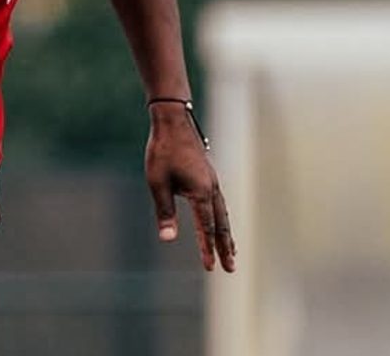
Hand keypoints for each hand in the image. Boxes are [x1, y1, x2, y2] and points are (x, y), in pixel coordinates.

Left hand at [145, 103, 236, 271]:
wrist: (173, 121)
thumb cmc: (162, 151)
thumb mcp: (158, 183)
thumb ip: (164, 212)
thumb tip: (168, 239)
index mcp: (200, 192)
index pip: (206, 227)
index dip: (207, 249)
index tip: (210, 268)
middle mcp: (211, 188)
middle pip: (221, 224)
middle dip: (225, 247)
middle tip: (231, 268)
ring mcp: (212, 181)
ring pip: (223, 214)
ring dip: (226, 234)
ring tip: (230, 251)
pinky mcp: (208, 176)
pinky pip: (219, 203)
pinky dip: (222, 218)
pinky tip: (219, 222)